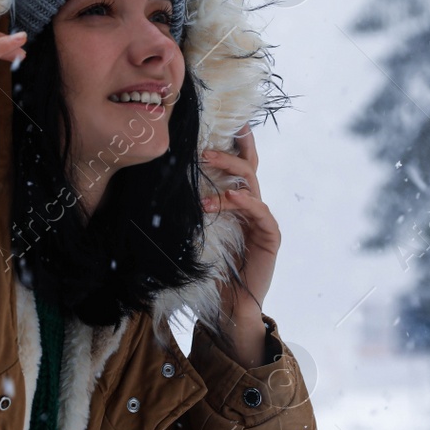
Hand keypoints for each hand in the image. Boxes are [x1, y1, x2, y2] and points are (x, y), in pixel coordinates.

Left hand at [200, 125, 280, 366]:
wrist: (227, 308)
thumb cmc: (209, 272)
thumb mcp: (194, 235)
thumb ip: (190, 212)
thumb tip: (160, 186)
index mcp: (236, 205)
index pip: (238, 167)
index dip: (235, 143)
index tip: (224, 121)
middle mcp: (251, 208)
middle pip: (248, 168)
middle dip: (229, 149)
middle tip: (204, 144)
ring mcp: (262, 222)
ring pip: (251, 185)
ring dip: (229, 170)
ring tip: (207, 160)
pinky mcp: (270, 238)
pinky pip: (261, 213)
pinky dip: (244, 202)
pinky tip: (229, 197)